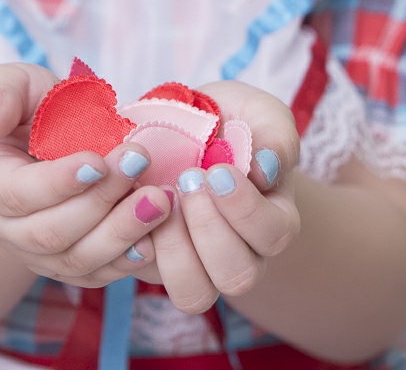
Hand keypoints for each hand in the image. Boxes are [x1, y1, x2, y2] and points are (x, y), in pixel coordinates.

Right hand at [0, 62, 174, 286]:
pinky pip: (97, 274)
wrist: (38, 141)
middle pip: (50, 232)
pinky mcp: (67, 263)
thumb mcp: (10, 83)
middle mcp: (2, 227)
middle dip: (100, 201)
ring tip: (160, 200)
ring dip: (122, 232)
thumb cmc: (26, 106)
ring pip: (77, 259)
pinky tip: (157, 237)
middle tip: (140, 163)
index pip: (16, 194)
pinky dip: (128, 260)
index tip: (99, 161)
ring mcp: (35, 252)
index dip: (58, 182)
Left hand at [135, 80, 301, 312]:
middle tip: (187, 180)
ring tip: (159, 201)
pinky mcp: (152, 261)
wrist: (182, 128)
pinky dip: (133, 244)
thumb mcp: (259, 113)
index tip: (218, 171)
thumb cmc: (230, 122)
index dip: (245, 209)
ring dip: (174, 249)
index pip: (273, 236)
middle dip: (209, 228)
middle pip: (238, 276)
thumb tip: (266, 169)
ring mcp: (195, 263)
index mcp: (273, 220)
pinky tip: (130, 207)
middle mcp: (240, 253)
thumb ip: (275, 135)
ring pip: (193, 293)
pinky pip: (143, 274)